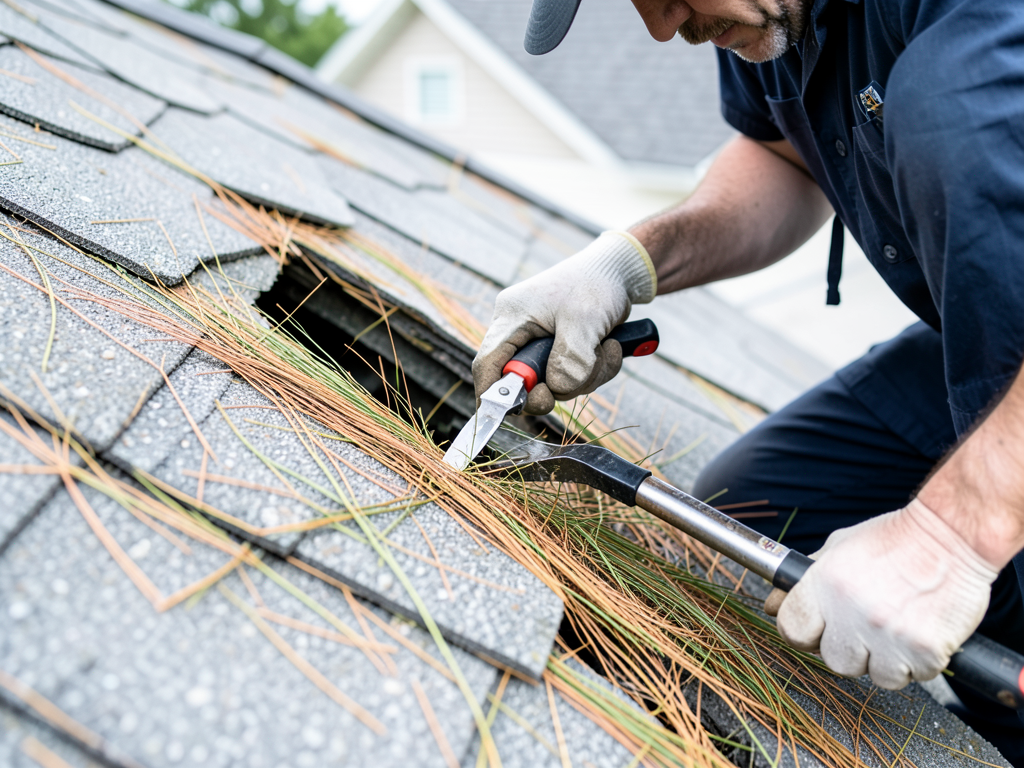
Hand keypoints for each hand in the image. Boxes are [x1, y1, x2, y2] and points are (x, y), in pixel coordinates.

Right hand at [473, 231, 656, 413]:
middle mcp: (521, 333)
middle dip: (559, 385)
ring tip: (607, 346)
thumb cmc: (596, 284)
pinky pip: (573, 378)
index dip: (492, 394)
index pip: (488, 363)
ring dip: (586, 376)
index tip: (505, 415)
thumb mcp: (584, 319)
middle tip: (582, 378)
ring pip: (554, 384)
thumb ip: (571, 358)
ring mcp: (541, 344)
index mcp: (513, 317)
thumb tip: (557, 389)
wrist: (621, 271)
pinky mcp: (561, 351)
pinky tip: (610, 346)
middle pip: (524, 382)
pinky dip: (595, 370)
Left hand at [766, 499, 997, 688]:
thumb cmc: (893, 540)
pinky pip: (912, 677)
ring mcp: (888, 635)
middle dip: (848, 648)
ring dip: (885, 659)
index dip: (803, 632)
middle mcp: (852, 612)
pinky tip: (919, 630)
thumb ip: (802, 581)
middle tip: (866, 624)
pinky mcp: (924, 651)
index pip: (792, 630)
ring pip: (874, 675)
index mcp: (824, 585)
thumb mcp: (838, 548)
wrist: (951, 537)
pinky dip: (916, 662)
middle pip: (833, 660)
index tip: (816, 628)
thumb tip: (770, 606)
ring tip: (896, 625)